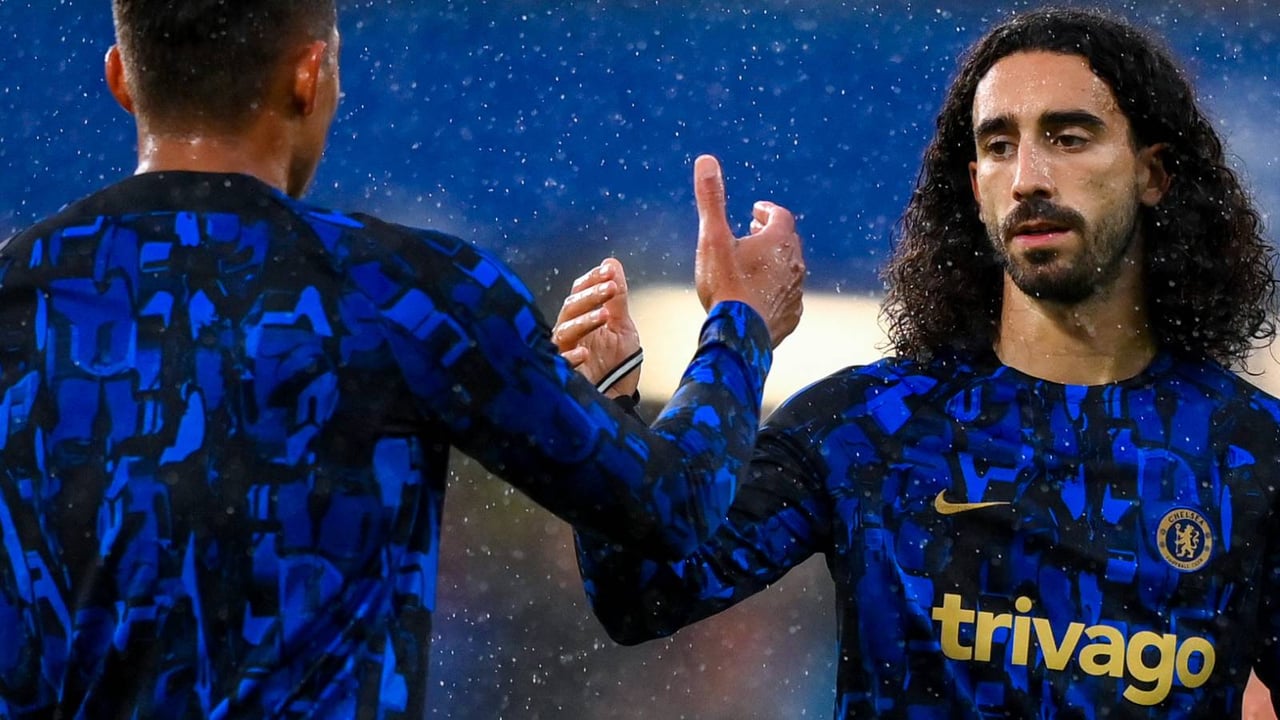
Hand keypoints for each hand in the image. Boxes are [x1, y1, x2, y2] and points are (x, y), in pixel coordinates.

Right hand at [552, 257, 641, 397]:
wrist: (619, 397)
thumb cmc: (616, 363)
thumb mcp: (622, 327)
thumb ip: (617, 299)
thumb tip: (611, 263)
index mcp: (581, 318)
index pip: (579, 292)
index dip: (593, 280)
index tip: (610, 272)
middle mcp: (569, 333)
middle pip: (570, 307)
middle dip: (591, 295)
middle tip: (611, 288)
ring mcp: (564, 353)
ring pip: (564, 331)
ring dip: (584, 321)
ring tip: (603, 316)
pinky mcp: (564, 374)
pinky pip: (561, 363)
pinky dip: (570, 357)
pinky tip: (583, 354)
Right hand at [693, 154, 803, 347]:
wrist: (739, 335)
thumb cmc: (725, 284)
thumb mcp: (712, 238)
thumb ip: (711, 199)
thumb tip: (706, 160)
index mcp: (778, 241)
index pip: (779, 216)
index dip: (767, 211)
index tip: (755, 211)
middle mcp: (794, 264)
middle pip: (787, 241)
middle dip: (771, 234)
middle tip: (754, 233)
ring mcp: (795, 291)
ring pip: (789, 269)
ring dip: (774, 263)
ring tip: (755, 264)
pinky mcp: (792, 315)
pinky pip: (788, 296)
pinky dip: (776, 289)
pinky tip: (762, 295)